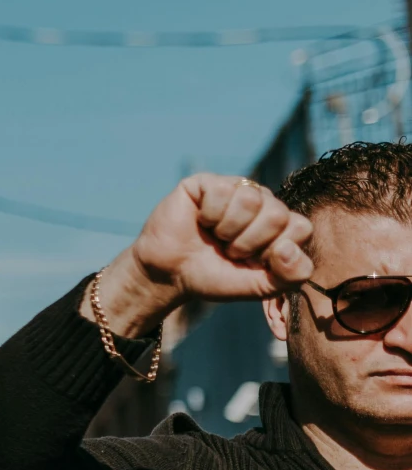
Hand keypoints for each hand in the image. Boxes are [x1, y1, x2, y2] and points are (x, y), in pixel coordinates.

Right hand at [89, 174, 313, 337]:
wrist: (169, 274)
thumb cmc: (213, 277)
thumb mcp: (260, 286)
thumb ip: (292, 277)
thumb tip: (289, 248)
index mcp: (279, 225)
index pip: (301, 228)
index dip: (276, 251)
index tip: (252, 262)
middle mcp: (262, 203)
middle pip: (278, 214)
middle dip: (249, 242)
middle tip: (229, 249)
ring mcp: (235, 189)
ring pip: (252, 199)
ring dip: (228, 229)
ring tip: (215, 235)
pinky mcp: (207, 182)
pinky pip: (223, 190)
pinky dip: (210, 214)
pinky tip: (200, 220)